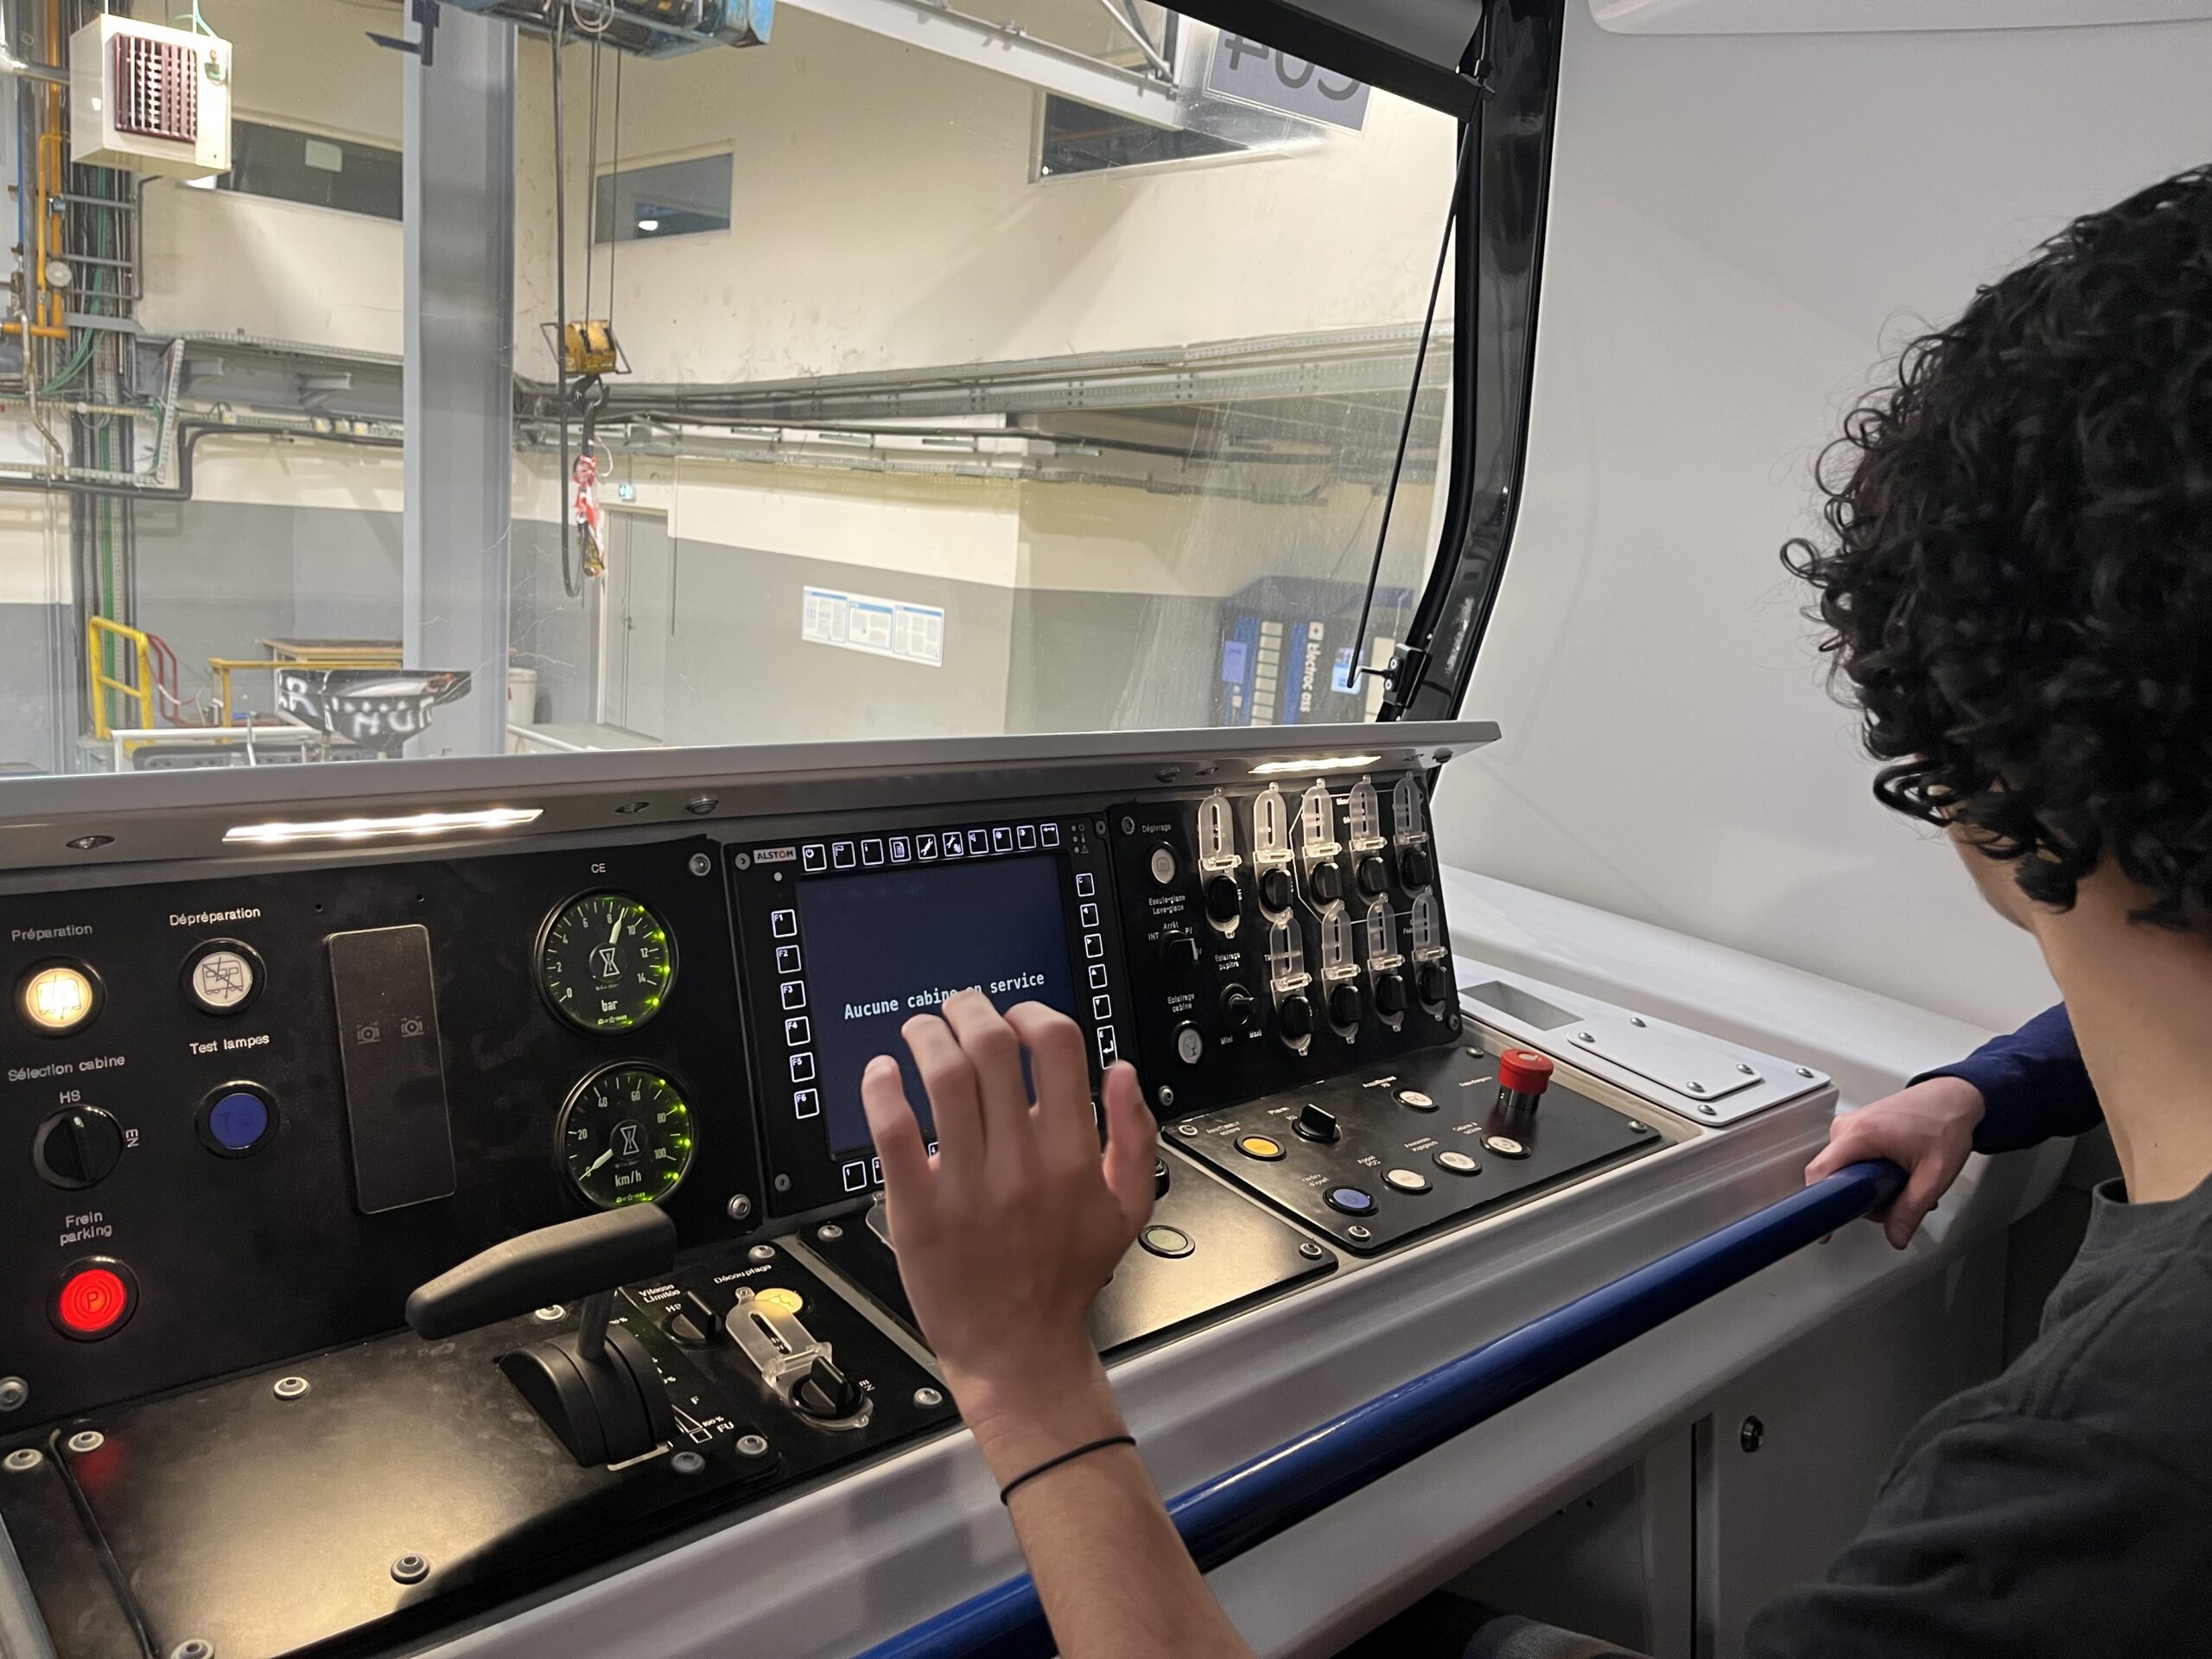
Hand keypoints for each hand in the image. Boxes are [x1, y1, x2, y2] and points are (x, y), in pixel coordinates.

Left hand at [861, 991, 1156, 1482]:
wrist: (1017, 1351)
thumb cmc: (1065, 1280)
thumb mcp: (1128, 1208)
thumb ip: (1133, 1134)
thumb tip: (1121, 1072)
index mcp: (1072, 1155)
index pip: (1056, 1047)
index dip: (1032, 1013)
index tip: (1017, 1019)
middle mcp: (1021, 1164)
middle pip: (992, 1047)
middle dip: (971, 1009)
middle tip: (958, 1008)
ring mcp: (967, 1186)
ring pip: (943, 1077)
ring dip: (926, 1036)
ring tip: (919, 1030)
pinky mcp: (918, 1210)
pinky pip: (894, 1134)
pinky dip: (883, 1091)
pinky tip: (882, 1073)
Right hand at [1805, 1075, 1984, 1248]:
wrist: (1954, 1098)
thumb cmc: (1945, 1123)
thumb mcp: (1934, 1174)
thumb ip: (1911, 1209)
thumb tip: (1896, 1235)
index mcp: (1859, 1134)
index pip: (1820, 1172)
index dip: (1817, 1204)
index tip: (1822, 1226)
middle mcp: (1847, 1127)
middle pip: (1832, 1176)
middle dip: (1862, 1197)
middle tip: (1895, 1197)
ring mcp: (1849, 1126)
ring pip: (1842, 1170)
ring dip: (1869, 1185)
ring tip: (1900, 1180)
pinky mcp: (1855, 1129)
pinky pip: (1849, 1159)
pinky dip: (1869, 1172)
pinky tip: (1893, 1170)